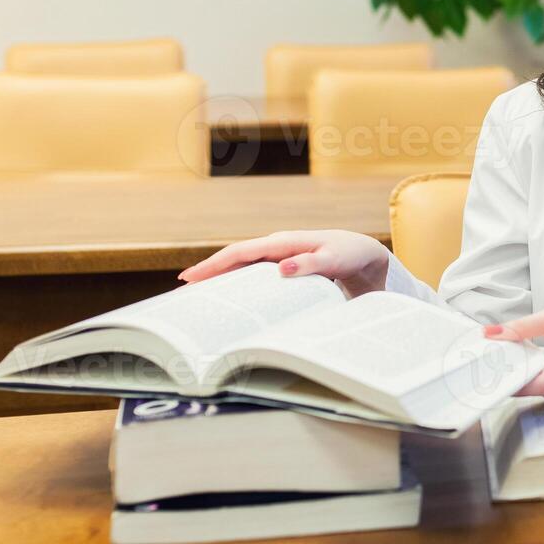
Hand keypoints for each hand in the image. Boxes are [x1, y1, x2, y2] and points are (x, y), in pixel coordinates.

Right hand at [177, 230, 390, 297]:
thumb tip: (281, 269)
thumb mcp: (334, 260)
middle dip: (207, 273)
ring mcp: (277, 257)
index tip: (190, 278)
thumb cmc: (349, 254)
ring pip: (241, 268)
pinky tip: (228, 300)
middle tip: (181, 292)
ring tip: (196, 299)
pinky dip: (237, 284)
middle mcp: (275, 248)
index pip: (240, 253)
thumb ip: (311, 264)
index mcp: (282, 243)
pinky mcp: (282, 267)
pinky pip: (253, 275)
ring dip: (220, 280)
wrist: (363, 253)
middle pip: (233, 260)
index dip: (214, 265)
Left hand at [483, 305, 543, 397]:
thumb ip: (523, 326)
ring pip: (523, 385)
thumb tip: (490, 333)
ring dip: (507, 370)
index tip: (479, 366)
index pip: (522, 386)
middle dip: (497, 372)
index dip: (498, 377)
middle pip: (518, 387)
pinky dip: (519, 369)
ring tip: (489, 353)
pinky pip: (530, 381)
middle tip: (477, 355)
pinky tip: (509, 355)